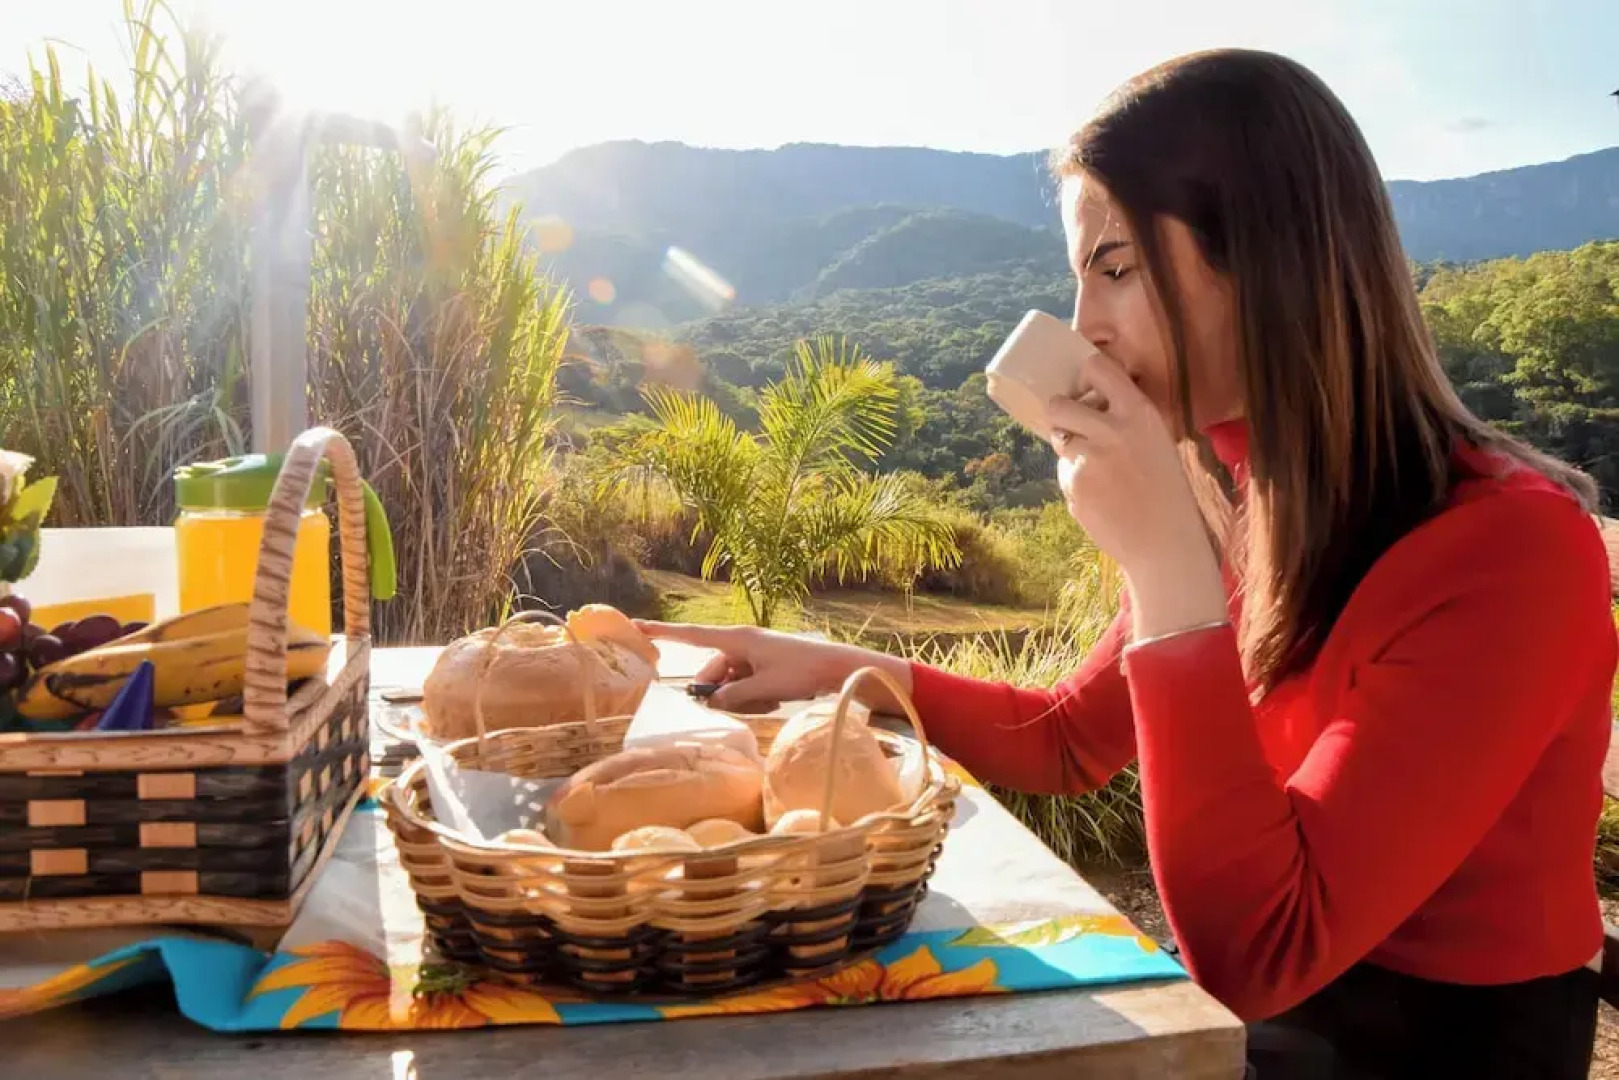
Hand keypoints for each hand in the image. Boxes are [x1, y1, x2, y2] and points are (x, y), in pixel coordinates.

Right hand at [632, 620, 913, 713]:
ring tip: (768, 701)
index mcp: (737, 639)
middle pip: (713, 670)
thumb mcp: (764, 687)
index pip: (690, 636)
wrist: (840, 668)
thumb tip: (714, 701)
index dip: (662, 633)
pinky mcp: (767, 665)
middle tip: (740, 704)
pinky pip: (747, 683)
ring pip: (731, 681)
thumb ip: (734, 696)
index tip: (635, 626)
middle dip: (720, 691)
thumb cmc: (803, 672)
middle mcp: (742, 643)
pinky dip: (755, 694)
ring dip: (742, 696)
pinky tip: (775, 699)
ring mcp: (755, 655)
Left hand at [1045, 353, 1226, 639]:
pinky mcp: (1074, 484)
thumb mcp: (1155, 442)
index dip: (1084, 375)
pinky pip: (1064, 472)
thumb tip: (1084, 404)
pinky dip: (1077, 482)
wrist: (1164, 541)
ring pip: (1060, 441)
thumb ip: (1124, 420)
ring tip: (1101, 472)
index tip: (1082, 384)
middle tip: (1071, 427)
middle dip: (1059, 414)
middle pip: (1058, 404)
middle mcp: (1111, 429)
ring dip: (1071, 452)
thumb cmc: (1164, 490)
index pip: (1097, 367)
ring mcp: (1088, 457)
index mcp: (1138, 412)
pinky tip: (1102, 497)